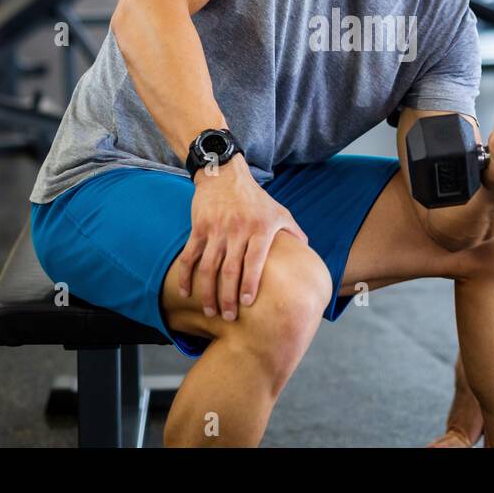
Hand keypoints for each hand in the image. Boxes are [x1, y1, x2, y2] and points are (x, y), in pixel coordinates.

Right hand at [178, 154, 307, 320]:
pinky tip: (186, 292)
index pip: (254, 261)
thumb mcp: (280, 211)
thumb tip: (308, 254)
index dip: (250, 283)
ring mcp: (216, 230)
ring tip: (210, 311)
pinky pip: (190, 256)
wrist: (225, 174)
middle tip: (228, 317)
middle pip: (230, 270)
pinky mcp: (199, 228)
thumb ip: (294, 233)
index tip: (247, 303)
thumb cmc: (256, 198)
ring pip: (208, 267)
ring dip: (207, 292)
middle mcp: (237, 230)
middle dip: (227, 297)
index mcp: (259, 229)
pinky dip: (185, 276)